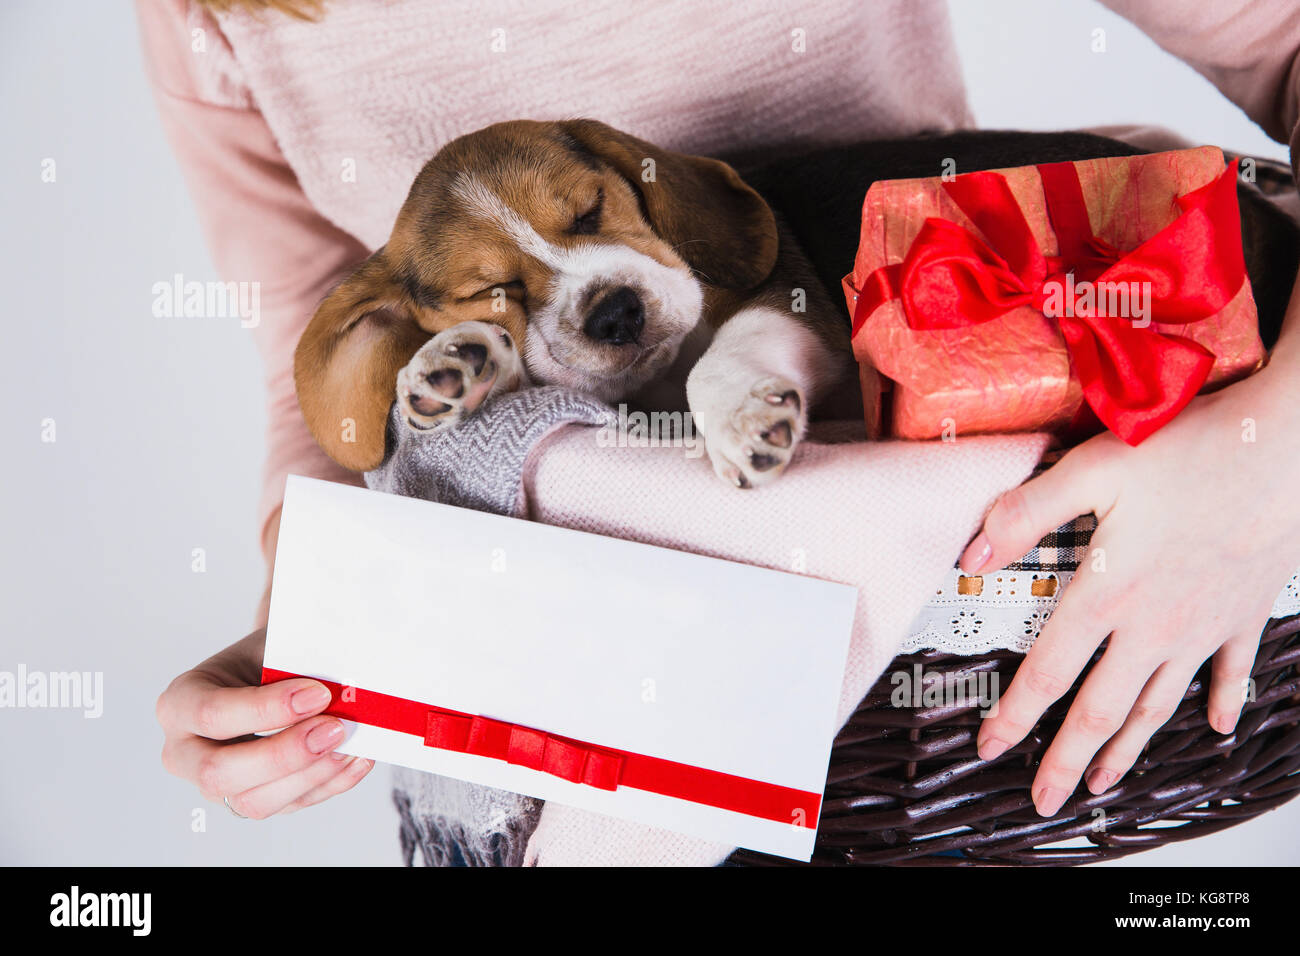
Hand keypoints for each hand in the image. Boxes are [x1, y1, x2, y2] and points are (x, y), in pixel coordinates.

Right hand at [156, 628, 372, 818]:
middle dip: (284, 754)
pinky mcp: (252, 801)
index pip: (211, 714)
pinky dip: (329, 783)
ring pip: (254, 802)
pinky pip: (290, 806)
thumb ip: (294, 661)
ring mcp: (215, 786)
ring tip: (351, 745)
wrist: (272, 671)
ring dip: (310, 775)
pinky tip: (357, 759)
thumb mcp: (271, 646)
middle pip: (219, 772)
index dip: (266, 708)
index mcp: (180, 703)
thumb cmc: (267, 656)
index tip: (319, 692)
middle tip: (336, 727)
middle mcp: (185, 752)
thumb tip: (338, 682)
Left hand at [960, 364, 1299, 816]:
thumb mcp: (1093, 471)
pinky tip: (1218, 726)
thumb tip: (973, 555)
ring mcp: (1203, 627)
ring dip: (1128, 749)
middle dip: (1067, 760)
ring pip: (1159, 705)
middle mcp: (1154, 626)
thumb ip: (1026, 513)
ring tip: (1105, 782)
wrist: (1285, 448)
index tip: (990, 747)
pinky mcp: (1243, 615)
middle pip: (1100, 710)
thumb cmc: (1193, 451)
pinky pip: (1230, 673)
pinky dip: (1220, 702)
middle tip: (1047, 800)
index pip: (1048, 673)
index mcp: (1108, 595)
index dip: (1015, 717)